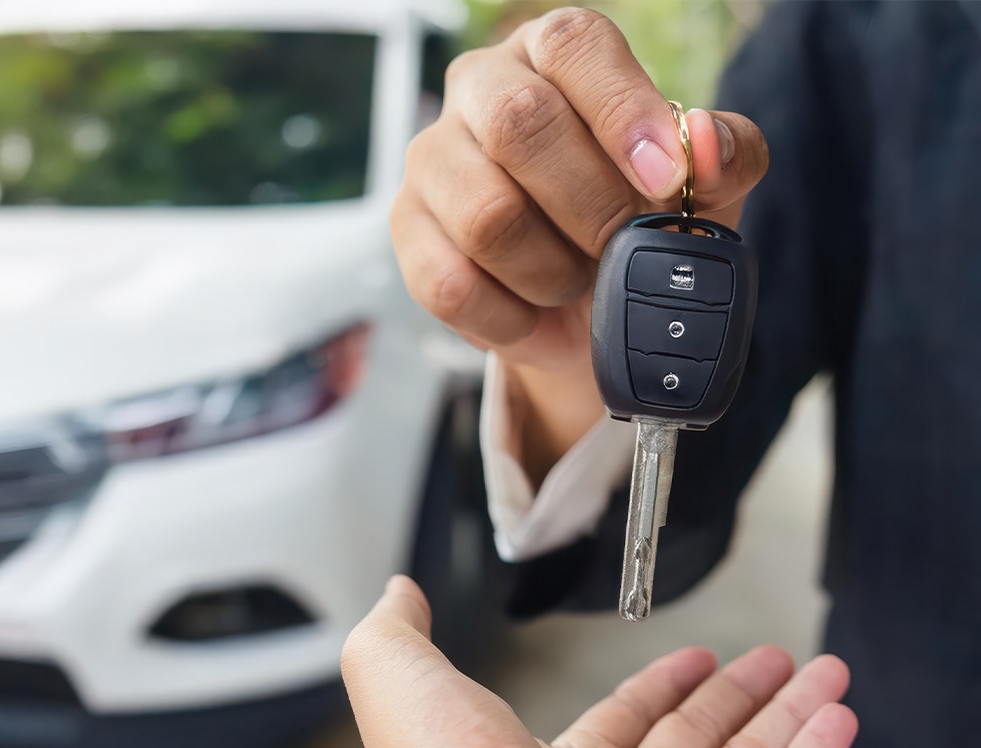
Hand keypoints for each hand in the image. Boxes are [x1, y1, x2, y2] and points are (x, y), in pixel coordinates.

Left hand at [342, 576, 856, 747]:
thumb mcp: (406, 690)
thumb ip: (401, 636)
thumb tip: (399, 592)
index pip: (623, 725)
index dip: (664, 687)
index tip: (697, 658)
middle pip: (697, 744)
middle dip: (740, 697)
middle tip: (778, 660)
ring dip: (791, 718)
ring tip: (826, 674)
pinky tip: (835, 717)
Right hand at [390, 9, 769, 477]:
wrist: (583, 305)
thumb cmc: (638, 221)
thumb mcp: (703, 190)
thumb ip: (725, 156)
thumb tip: (706, 142)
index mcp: (554, 53)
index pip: (573, 44)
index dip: (622, 111)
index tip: (665, 180)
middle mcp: (481, 88)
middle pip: (518, 124)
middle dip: (589, 205)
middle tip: (623, 247)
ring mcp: (433, 157)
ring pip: (486, 216)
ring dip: (552, 270)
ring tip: (577, 281)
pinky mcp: (407, 229)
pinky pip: (452, 284)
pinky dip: (511, 317)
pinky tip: (536, 313)